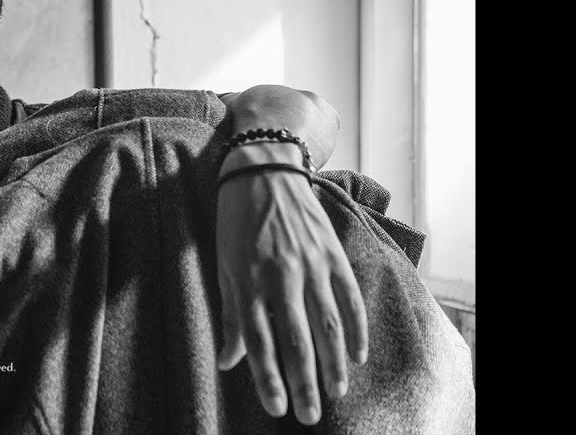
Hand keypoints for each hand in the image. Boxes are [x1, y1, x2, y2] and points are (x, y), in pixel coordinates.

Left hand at [215, 155, 367, 425]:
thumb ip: (231, 315)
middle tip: (308, 414)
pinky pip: (349, 298)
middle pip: (297, 340)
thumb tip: (229, 362)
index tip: (276, 407)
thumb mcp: (223, 266)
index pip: (259, 340)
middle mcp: (281, 275)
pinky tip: (357, 355)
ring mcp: (311, 264)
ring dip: (334, 364)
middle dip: (304, 382)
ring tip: (336, 392)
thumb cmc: (235, 223)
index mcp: (248, 280)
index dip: (268, 378)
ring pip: (328, 325)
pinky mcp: (332, 253)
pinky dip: (356, 329)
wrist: (263, 170)